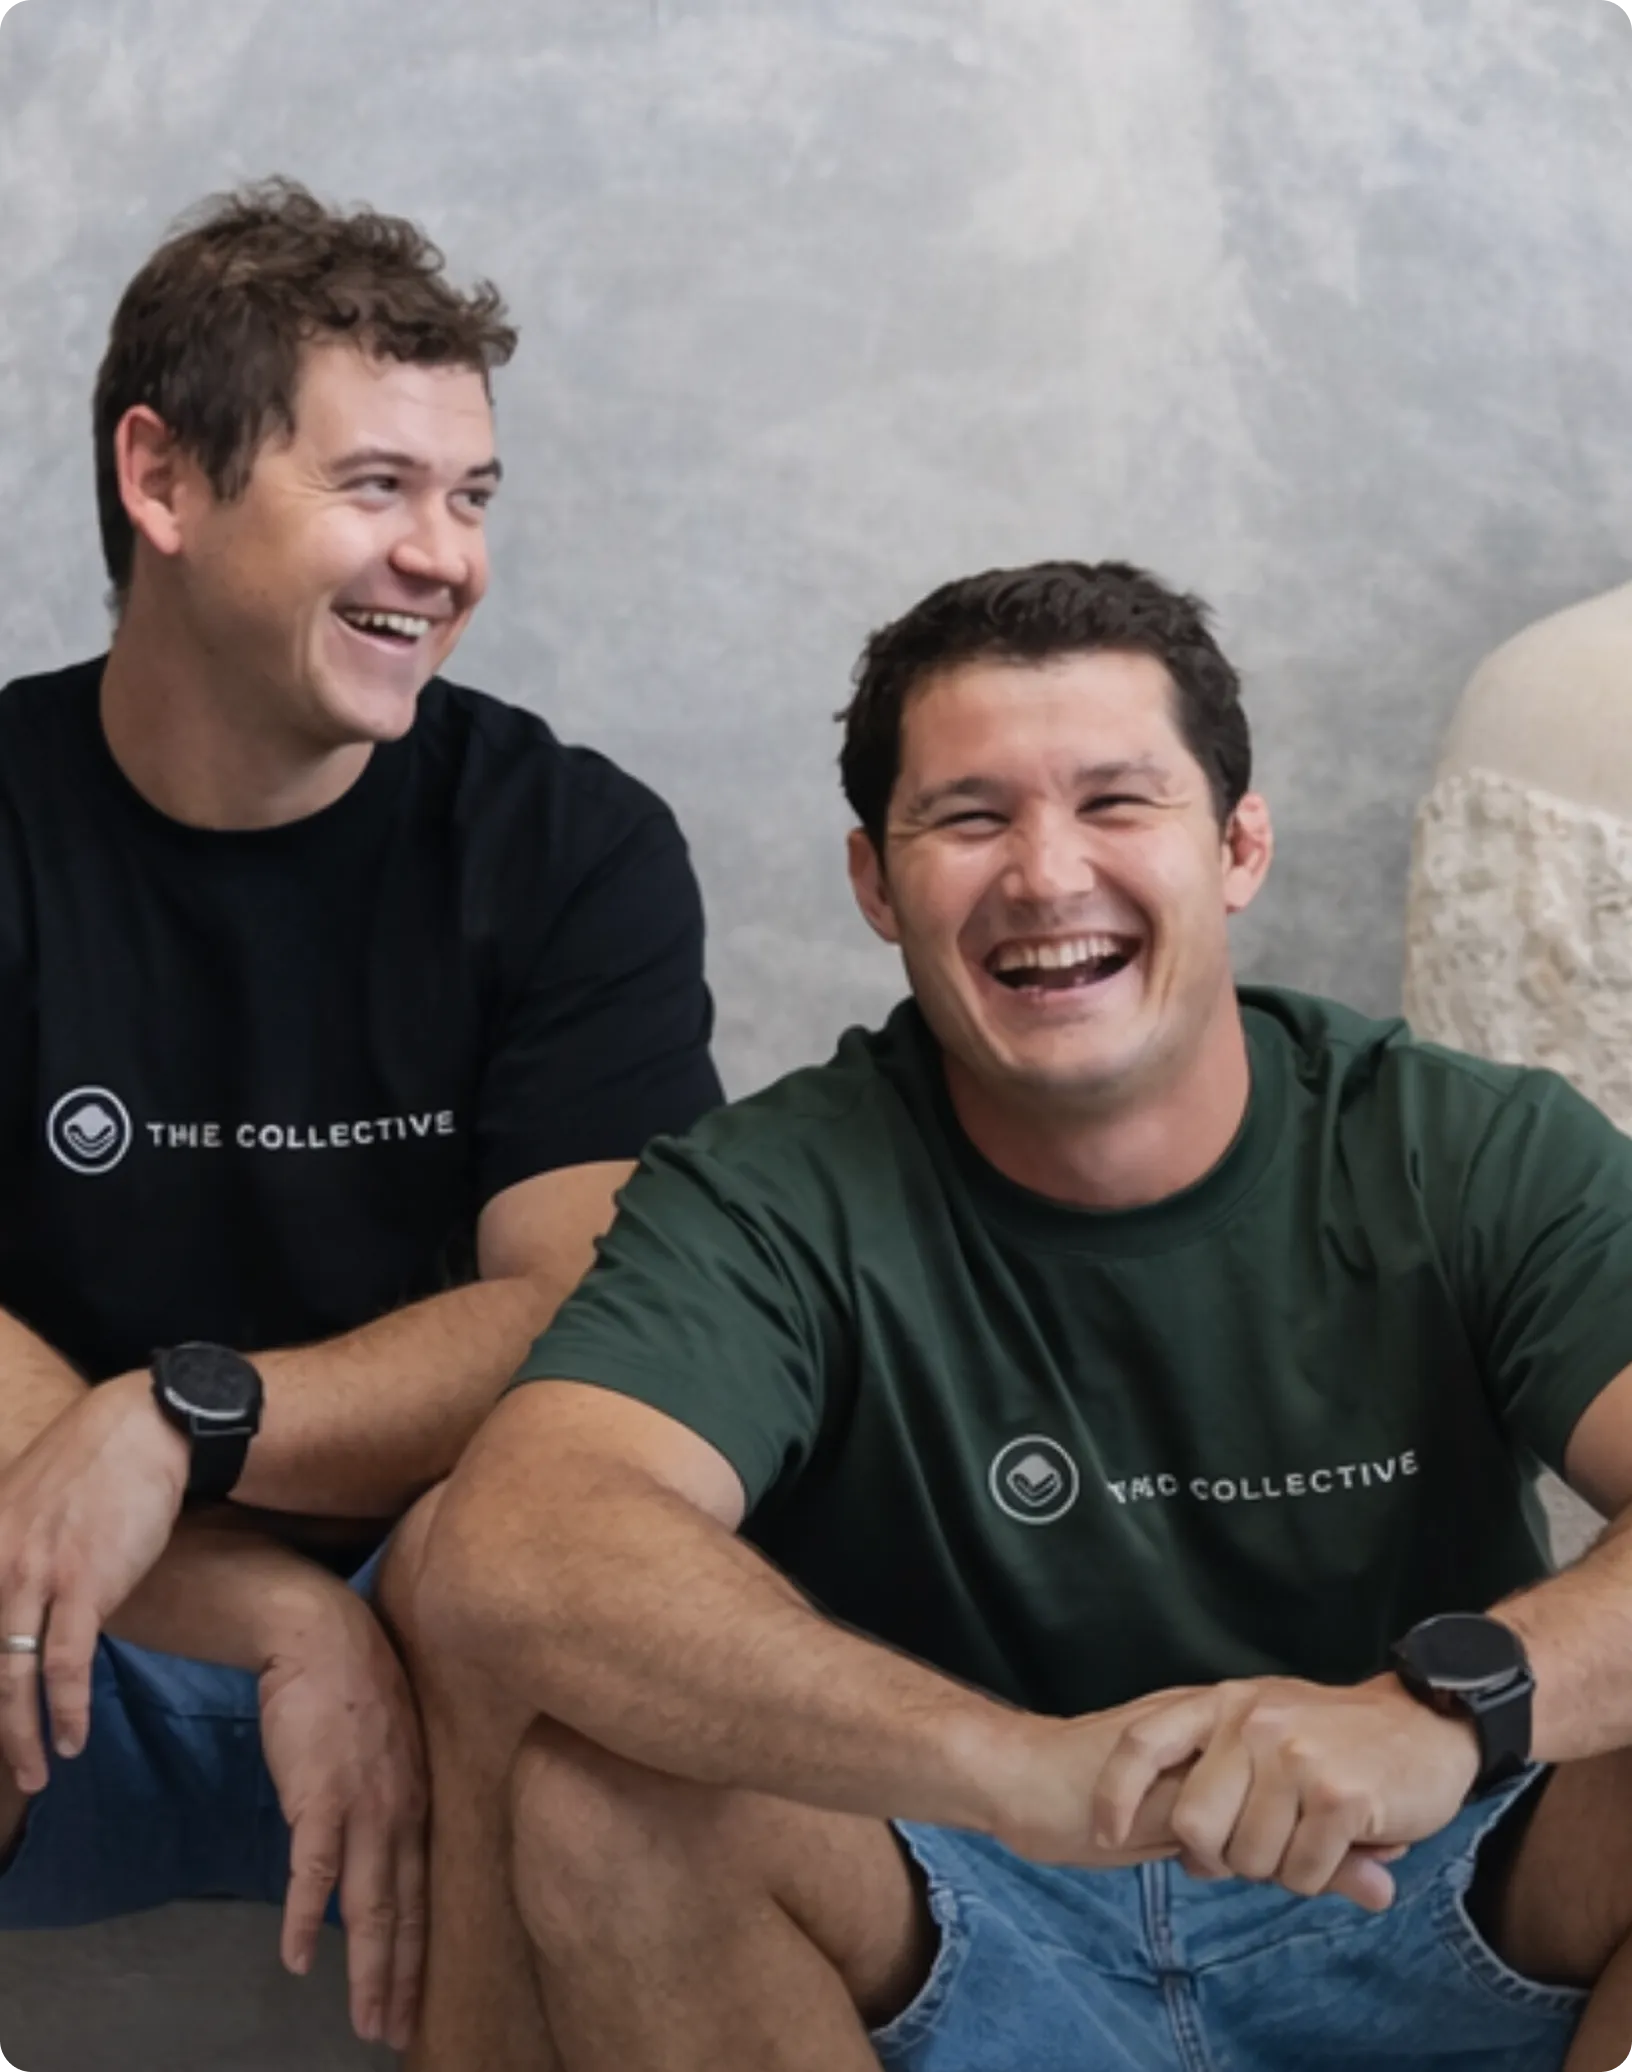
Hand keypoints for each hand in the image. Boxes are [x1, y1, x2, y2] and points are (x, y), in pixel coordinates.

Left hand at [0, 1372, 187, 1789]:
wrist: (145, 1428)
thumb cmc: (93, 1463)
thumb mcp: (23, 1500)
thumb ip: (7, 1548)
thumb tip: (13, 1600)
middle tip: (6, 1769)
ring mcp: (35, 1575)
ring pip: (10, 1676)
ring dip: (20, 1736)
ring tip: (33, 1775)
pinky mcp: (85, 1584)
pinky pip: (66, 1664)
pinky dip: (66, 1709)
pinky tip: (72, 1739)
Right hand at [258, 1586, 427, 2051]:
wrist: (321, 1634)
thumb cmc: (351, 1682)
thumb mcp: (392, 1744)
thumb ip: (393, 1792)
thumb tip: (381, 1836)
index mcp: (419, 1798)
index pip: (427, 1891)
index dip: (423, 1951)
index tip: (420, 2000)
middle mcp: (401, 1810)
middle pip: (404, 1911)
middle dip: (401, 1980)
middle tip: (395, 2034)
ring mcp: (363, 1806)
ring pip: (370, 1906)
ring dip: (367, 1971)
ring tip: (364, 2022)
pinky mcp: (319, 1798)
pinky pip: (314, 1872)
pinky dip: (308, 1920)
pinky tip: (299, 1961)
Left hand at [1087, 1674, 1478, 1909]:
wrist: (1427, 1725)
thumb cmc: (1338, 1741)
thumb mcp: (1267, 1740)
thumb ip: (1220, 1786)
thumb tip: (1189, 1860)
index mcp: (1224, 1703)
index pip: (1143, 1743)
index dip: (1113, 1794)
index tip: (1105, 1836)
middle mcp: (1252, 1722)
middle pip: (1196, 1827)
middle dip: (1225, 1858)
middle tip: (1268, 1846)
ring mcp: (1294, 1756)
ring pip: (1251, 1859)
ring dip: (1281, 1869)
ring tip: (1313, 1837)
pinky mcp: (1338, 1794)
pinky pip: (1302, 1874)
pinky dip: (1321, 1877)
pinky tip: (1346, 1846)